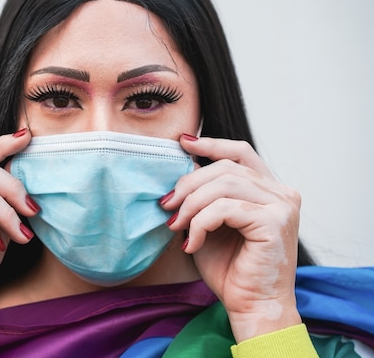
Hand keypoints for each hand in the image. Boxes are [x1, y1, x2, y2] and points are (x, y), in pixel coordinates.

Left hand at [160, 134, 301, 341]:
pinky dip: (201, 223)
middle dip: (189, 184)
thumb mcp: (211, 223)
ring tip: (176, 225)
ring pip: (223, 185)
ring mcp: (282, 205)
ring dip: (191, 205)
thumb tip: (182, 170)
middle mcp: (282, 193)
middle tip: (166, 204)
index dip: (210, 144)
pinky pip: (225, 209)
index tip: (182, 142)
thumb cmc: (231, 269)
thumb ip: (204, 197)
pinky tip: (192, 243)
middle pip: (225, 168)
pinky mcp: (275, 221)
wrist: (251, 307)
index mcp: (269, 190)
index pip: (240, 153)